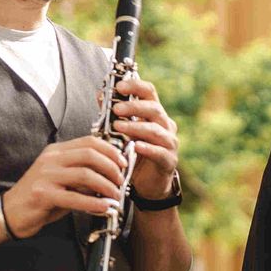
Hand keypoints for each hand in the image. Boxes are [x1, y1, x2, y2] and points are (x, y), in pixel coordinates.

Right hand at [0, 135, 130, 235]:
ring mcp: (46, 176)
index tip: (123, 163)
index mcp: (56, 152)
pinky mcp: (43, 194)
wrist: (10, 213)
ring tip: (115, 196)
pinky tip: (104, 208)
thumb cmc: (39, 198)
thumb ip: (83, 176)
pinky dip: (94, 203)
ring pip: (85, 174)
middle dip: (112, 168)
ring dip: (106, 186)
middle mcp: (51, 160)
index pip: (89, 142)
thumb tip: (111, 177)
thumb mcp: (62, 181)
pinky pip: (74, 197)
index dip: (110, 151)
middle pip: (90, 154)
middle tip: (121, 181)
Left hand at [111, 74, 179, 201]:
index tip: (119, 86)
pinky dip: (147, 148)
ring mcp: (169, 143)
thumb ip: (114, 114)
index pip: (149, 92)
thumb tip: (101, 94)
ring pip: (156, 130)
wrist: (148, 184)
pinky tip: (135, 146)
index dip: (136, 86)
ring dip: (136, 127)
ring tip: (118, 127)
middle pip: (154, 108)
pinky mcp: (169, 161)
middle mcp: (165, 125)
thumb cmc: (135, 153)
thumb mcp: (123, 131)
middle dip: (134, 107)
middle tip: (116, 109)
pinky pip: (160, 152)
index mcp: (154, 114)